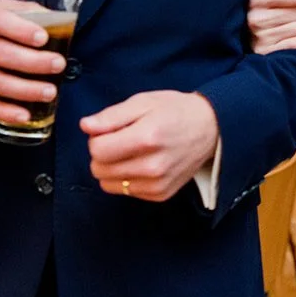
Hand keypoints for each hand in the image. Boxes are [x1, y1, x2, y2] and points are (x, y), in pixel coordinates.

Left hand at [84, 91, 219, 201]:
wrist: (210, 129)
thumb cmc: (175, 111)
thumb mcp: (143, 102)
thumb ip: (111, 116)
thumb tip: (85, 126)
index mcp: (147, 138)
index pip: (97, 150)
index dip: (97, 137)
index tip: (110, 130)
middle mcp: (152, 166)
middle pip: (98, 169)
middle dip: (103, 153)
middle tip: (121, 140)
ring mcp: (157, 184)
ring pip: (107, 183)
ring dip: (112, 168)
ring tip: (131, 152)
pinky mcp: (160, 195)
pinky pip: (125, 191)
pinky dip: (127, 178)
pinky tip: (142, 163)